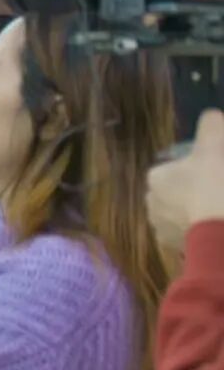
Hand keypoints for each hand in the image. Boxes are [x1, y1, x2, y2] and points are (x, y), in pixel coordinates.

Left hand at [147, 109, 223, 247]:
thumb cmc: (217, 180)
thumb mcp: (215, 141)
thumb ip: (211, 123)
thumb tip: (211, 116)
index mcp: (156, 177)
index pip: (174, 169)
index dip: (197, 168)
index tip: (216, 169)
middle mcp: (152, 204)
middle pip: (178, 194)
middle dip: (196, 193)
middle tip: (221, 189)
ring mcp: (164, 231)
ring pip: (185, 217)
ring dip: (200, 215)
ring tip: (221, 211)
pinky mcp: (180, 252)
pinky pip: (194, 238)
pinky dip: (205, 233)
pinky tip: (220, 228)